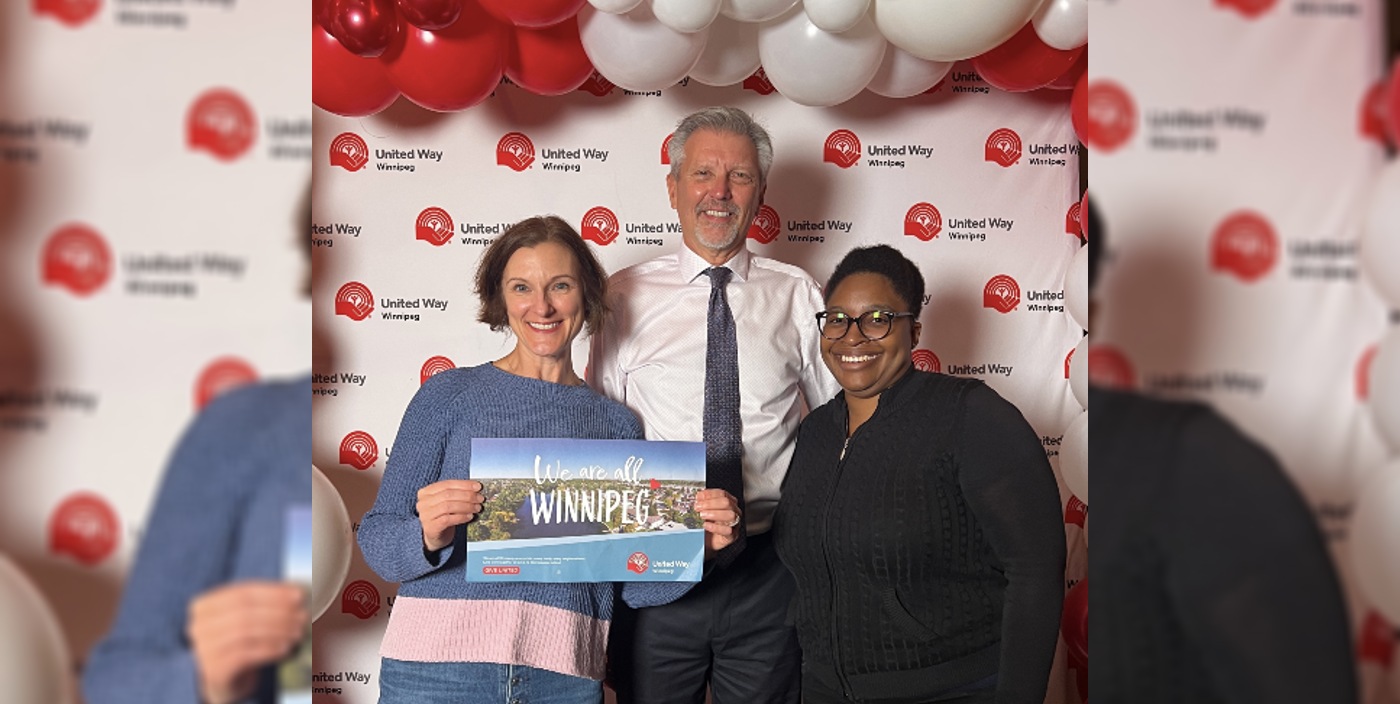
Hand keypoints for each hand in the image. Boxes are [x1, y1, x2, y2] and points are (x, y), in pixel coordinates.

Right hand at [187, 581, 306, 703]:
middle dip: (279, 611)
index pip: (242, 592)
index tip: (299, 595)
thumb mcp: (245, 619)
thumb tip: (296, 593)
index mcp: (204, 606)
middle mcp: (199, 625)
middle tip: (301, 616)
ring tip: (297, 633)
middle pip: (245, 611)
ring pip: (246, 631)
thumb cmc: (237, 644)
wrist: (221, 679)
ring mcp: (203, 647)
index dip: (273, 592)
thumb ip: (264, 603)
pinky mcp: (213, 668)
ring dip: (278, 630)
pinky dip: (270, 649)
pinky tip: (286, 649)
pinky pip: (246, 654)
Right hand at [417, 479, 484, 551]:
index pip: (447, 484)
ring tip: (477, 508)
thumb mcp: (447, 502)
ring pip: (448, 506)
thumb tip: (476, 487)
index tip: (478, 486)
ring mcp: (425, 515)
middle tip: (480, 499)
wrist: (434, 536)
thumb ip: (456, 493)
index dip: (464, 484)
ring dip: (466, 506)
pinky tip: (470, 517)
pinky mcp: (430, 527)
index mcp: (425, 492)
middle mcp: (422, 503)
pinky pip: (448, 519)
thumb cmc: (442, 516)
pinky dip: (461, 517)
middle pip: (448, 495)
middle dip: (467, 495)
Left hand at [695, 488, 741, 558]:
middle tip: (698, 507)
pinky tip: (706, 525)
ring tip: (702, 516)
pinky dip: (716, 527)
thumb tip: (697, 497)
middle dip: (710, 504)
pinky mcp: (732, 535)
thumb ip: (702, 503)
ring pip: (730, 515)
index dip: (709, 494)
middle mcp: (734, 511)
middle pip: (726, 502)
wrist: (706, 541)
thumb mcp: (703, 511)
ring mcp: (734, 523)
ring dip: (714, 514)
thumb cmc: (706, 524)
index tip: (698, 497)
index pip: (722, 493)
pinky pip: (727, 530)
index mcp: (728, 502)